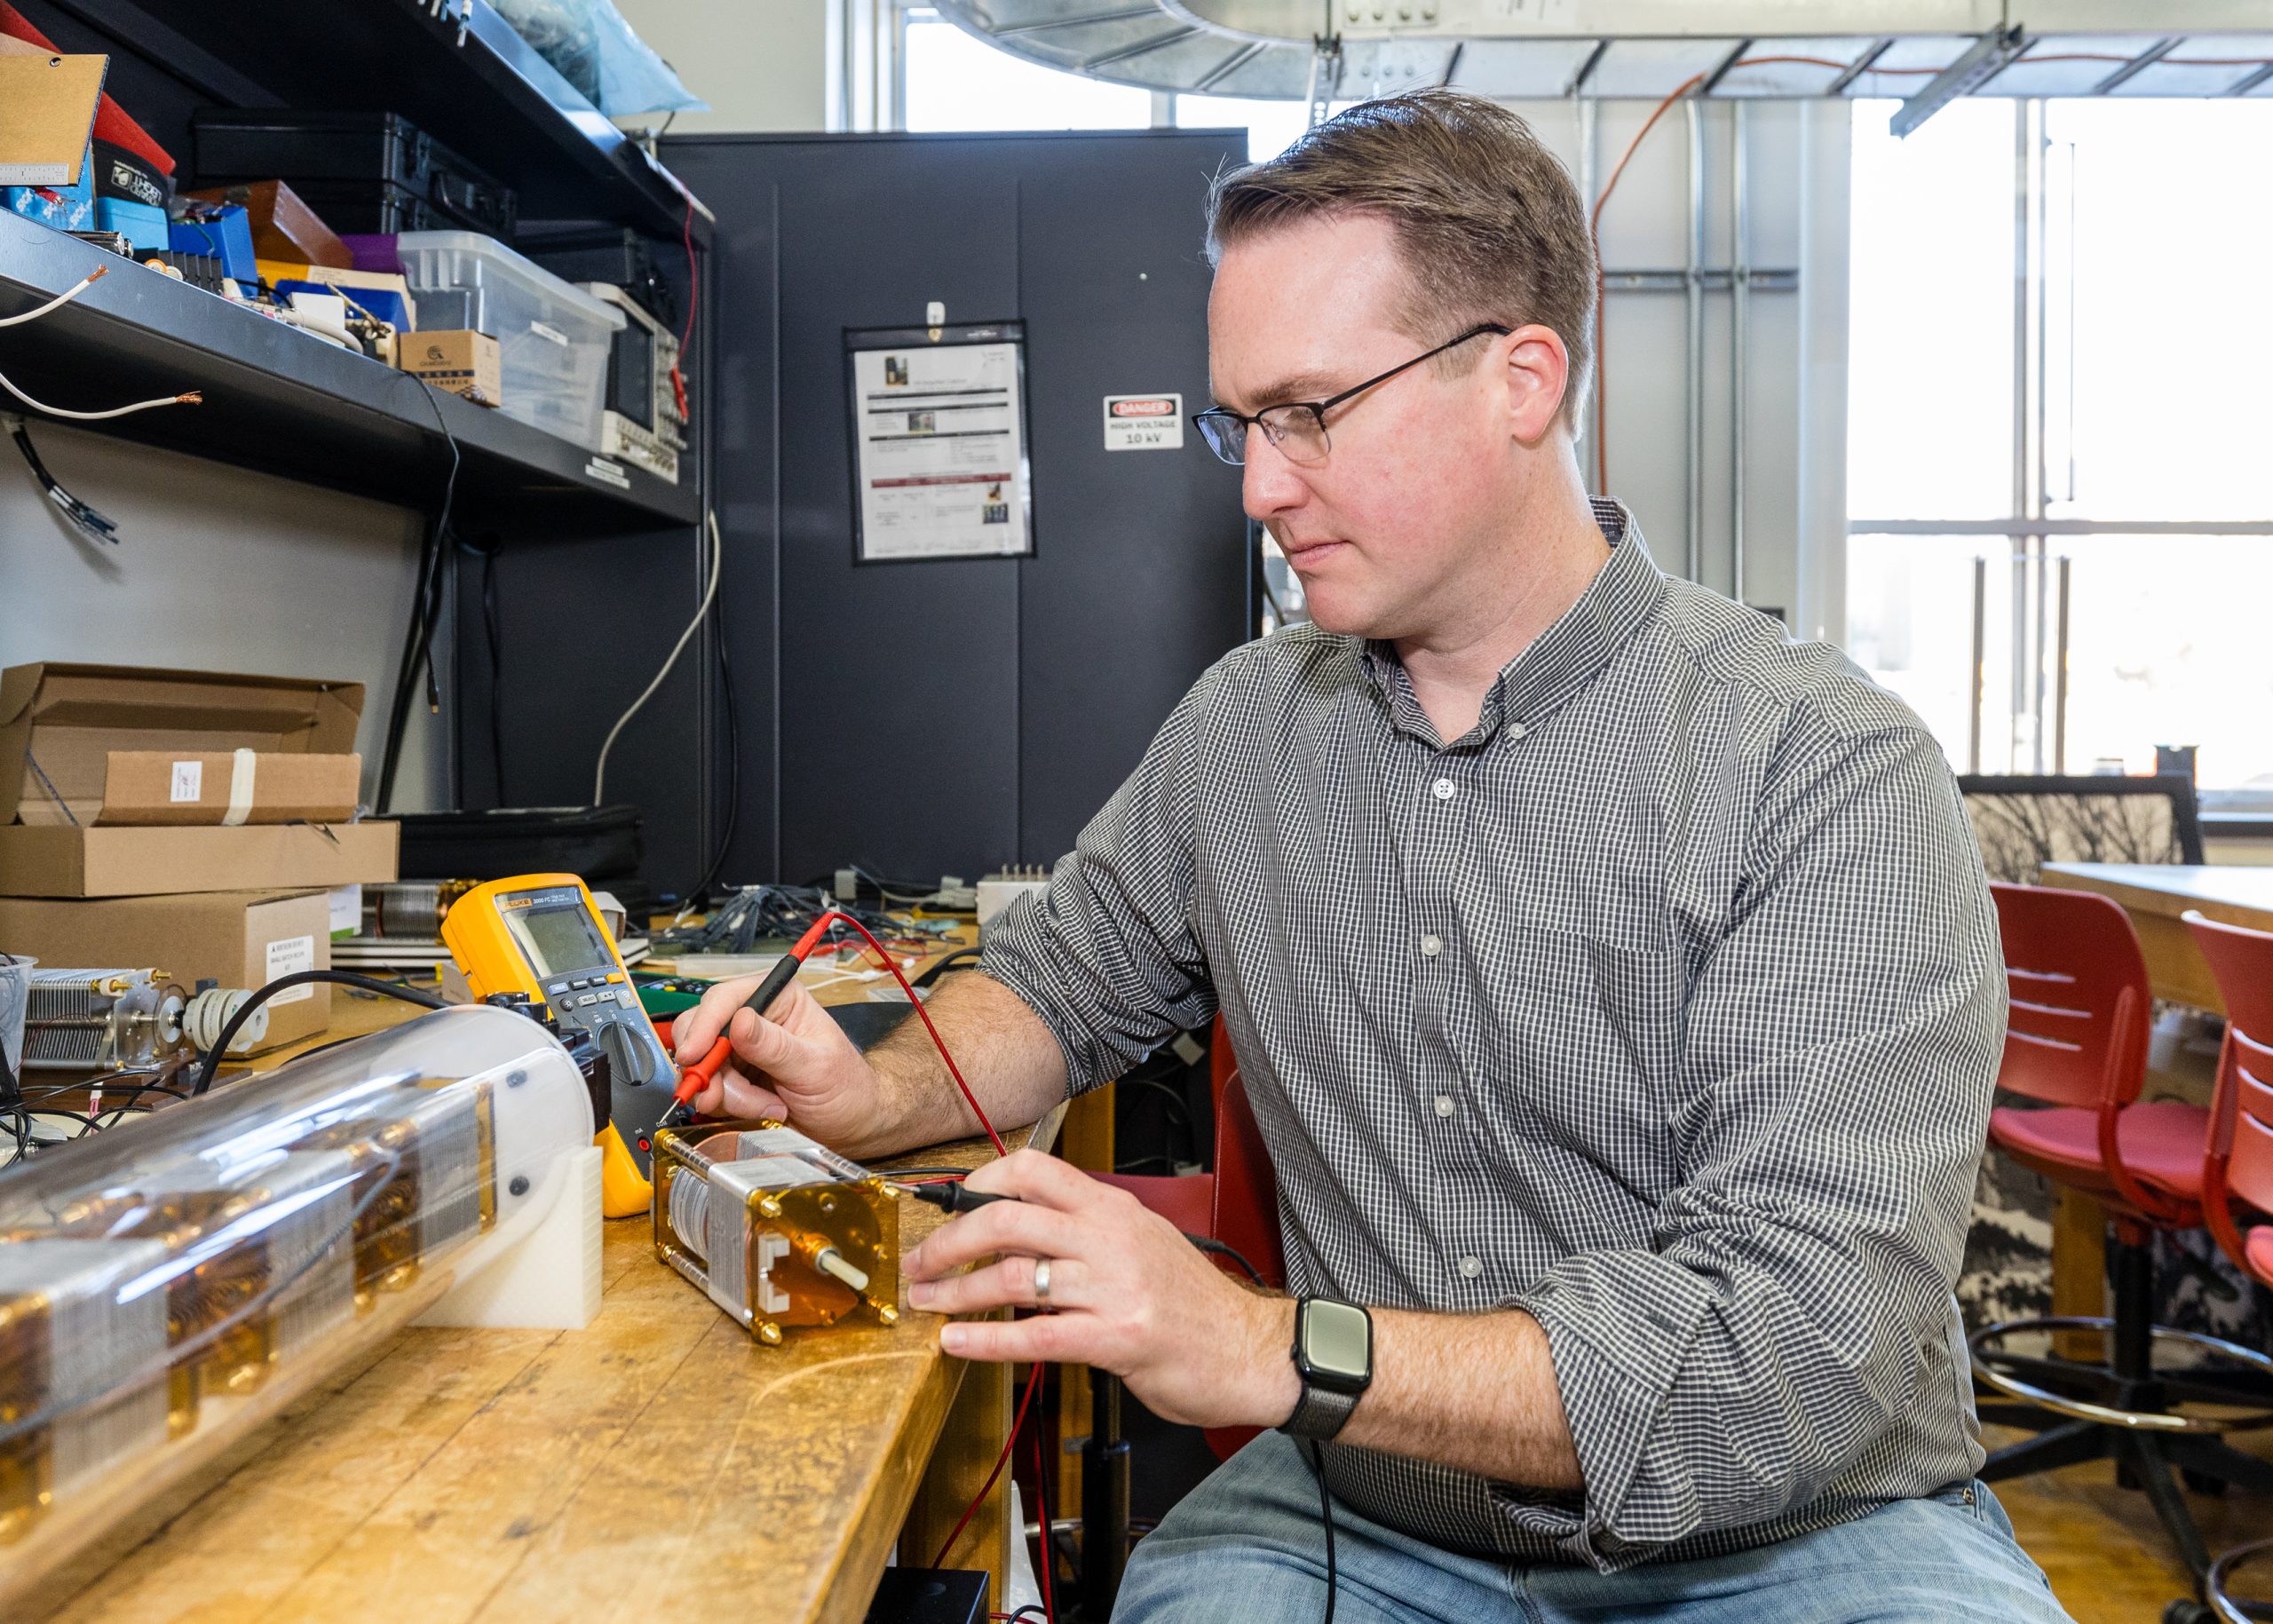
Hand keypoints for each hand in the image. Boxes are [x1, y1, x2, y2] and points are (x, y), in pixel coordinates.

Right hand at [669, 971, 883, 1149]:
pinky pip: (708, 1089)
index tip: (695, 1055)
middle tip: (724, 1095)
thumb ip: (775, 1047)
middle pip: (700, 1032)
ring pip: (700, 1066)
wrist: (850, 1124)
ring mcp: (740, 1049)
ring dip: (727, 1094)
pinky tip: (760, 1109)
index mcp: (778, 997)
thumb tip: (741, 1022)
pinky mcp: (733, 1077)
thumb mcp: (815, 1066)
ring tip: (768, 1106)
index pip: (725, 999)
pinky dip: (728, 1106)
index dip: (703, 1026)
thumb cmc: (846, 1087)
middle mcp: (754, 1018)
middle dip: (712, 1069)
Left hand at [901, 1149, 1299, 1430]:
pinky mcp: (1117, 1338)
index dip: (980, 1182)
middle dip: (949, 1240)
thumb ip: (1085, 1233)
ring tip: (928, 1304)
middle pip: (1009, 1219)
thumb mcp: (1143, 1245)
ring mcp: (1114, 1287)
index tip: (949, 1205)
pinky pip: (1036, 1335)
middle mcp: (1111, 1237)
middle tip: (919, 1261)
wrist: (1250, 1350)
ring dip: (957, 1292)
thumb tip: (1013, 1233)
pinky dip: (986, 1339)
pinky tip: (958, 1343)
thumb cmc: (1194, 1304)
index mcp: (1115, 1209)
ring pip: (1014, 1277)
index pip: (1036, 1170)